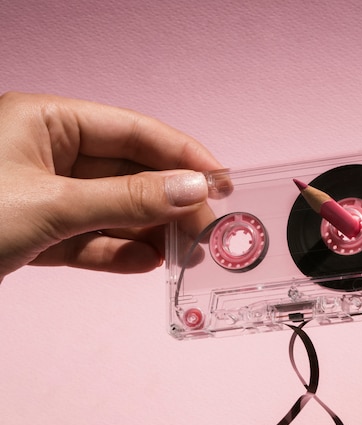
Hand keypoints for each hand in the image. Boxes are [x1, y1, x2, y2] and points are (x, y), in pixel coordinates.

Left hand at [0, 92, 224, 280]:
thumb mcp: (52, 205)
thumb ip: (127, 199)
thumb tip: (192, 190)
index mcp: (45, 122)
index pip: (133, 132)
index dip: (182, 156)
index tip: (220, 182)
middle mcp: (48, 153)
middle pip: (128, 175)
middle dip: (168, 205)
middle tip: (205, 231)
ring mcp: (44, 196)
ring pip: (113, 211)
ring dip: (149, 234)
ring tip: (185, 255)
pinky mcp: (38, 234)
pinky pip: (89, 240)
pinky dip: (118, 253)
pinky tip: (146, 263)